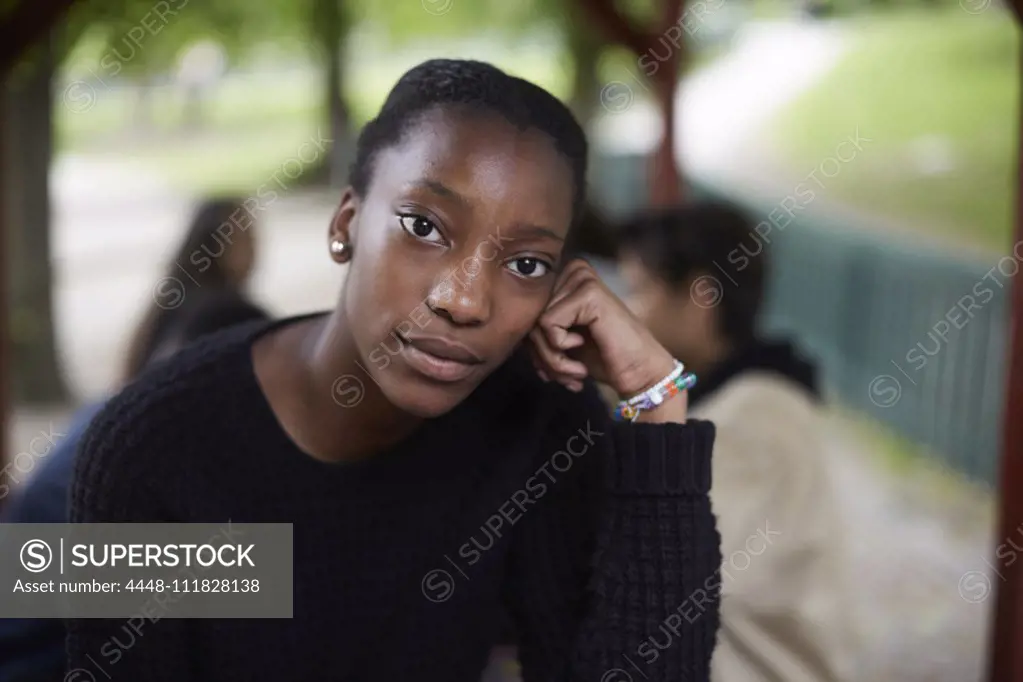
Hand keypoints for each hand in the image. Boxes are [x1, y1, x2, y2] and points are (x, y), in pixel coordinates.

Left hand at [528, 260, 687, 421]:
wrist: (639, 373)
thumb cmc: (601, 358)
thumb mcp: (559, 340)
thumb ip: (534, 329)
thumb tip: (502, 330)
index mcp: (565, 278)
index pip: (525, 311)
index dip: (533, 347)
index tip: (553, 369)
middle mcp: (573, 271)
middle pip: (528, 316)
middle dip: (542, 354)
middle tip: (565, 376)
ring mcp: (582, 278)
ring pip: (535, 323)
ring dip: (551, 358)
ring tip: (574, 372)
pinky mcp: (588, 292)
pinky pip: (548, 324)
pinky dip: (560, 349)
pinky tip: (583, 355)